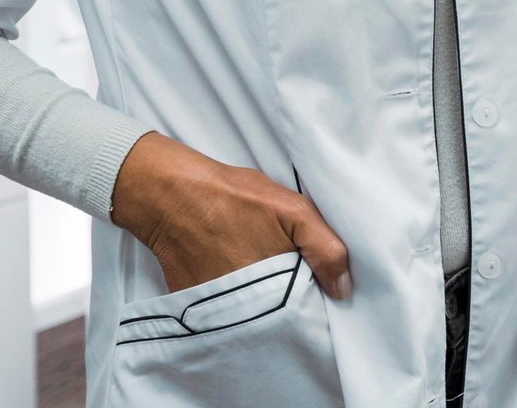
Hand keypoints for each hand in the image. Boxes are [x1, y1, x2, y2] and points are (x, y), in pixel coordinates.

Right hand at [110, 132, 352, 300]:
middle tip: (291, 272)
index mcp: (278, 286)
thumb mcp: (292, 209)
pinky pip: (229, 317)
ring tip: (264, 272)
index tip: (323, 284)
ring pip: (258, 318)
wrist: (172, 197)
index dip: (318, 295)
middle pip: (284, 317)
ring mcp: (223, 313)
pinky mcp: (200, 312)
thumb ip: (325, 247)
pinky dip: (238, 304)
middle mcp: (250, 309)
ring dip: (266, 304)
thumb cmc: (235, 197)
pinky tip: (238, 276)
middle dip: (294, 302)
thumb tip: (344, 290)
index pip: (310, 308)